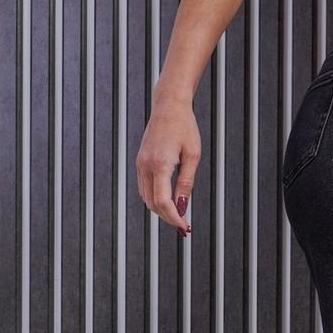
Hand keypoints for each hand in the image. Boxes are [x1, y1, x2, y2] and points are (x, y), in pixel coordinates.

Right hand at [136, 89, 200, 236]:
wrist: (169, 106)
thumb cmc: (185, 127)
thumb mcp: (193, 155)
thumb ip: (186, 183)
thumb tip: (183, 206)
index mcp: (160, 164)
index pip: (163, 201)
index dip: (174, 217)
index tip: (185, 226)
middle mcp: (145, 165)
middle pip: (153, 203)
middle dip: (168, 216)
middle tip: (184, 224)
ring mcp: (140, 164)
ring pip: (147, 197)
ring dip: (161, 209)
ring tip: (178, 214)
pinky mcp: (140, 162)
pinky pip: (145, 188)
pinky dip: (155, 198)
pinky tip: (169, 200)